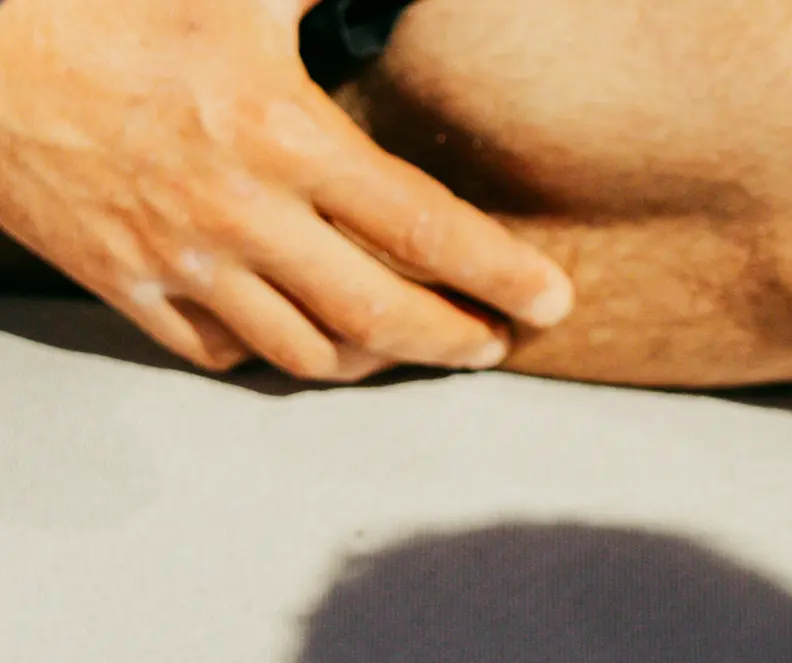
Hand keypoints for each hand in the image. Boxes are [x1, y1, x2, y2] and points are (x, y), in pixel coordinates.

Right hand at [0, 0, 572, 378]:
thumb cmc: (101, 4)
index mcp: (277, 131)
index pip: (423, 225)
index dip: (499, 272)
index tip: (550, 300)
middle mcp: (241, 214)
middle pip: (381, 317)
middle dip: (453, 340)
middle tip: (491, 344)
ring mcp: (186, 264)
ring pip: (311, 354)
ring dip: (374, 358)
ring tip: (408, 341)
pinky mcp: (133, 290)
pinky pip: (229, 355)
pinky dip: (279, 355)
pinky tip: (306, 335)